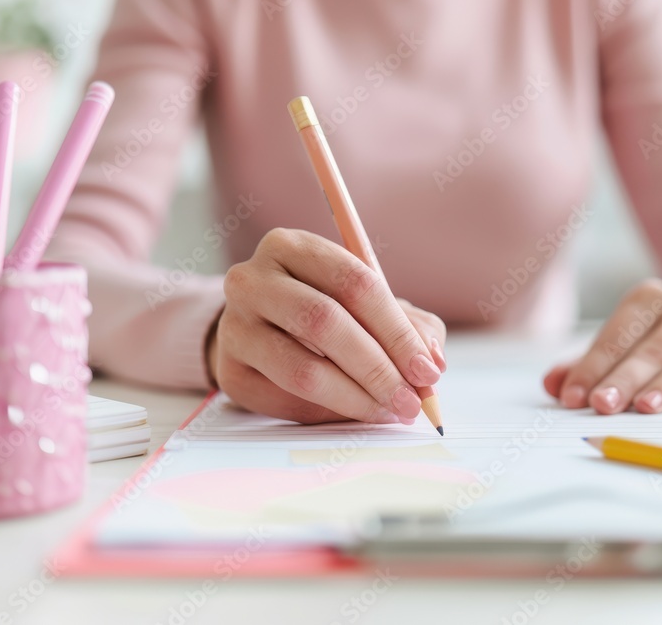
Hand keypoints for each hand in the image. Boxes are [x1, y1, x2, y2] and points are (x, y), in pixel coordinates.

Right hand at [206, 228, 446, 424]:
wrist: (256, 329)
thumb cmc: (324, 309)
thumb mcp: (368, 304)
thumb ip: (409, 325)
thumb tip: (432, 361)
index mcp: (292, 247)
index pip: (354, 283)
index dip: (396, 331)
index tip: (427, 370)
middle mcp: (252, 280)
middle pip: (324, 322)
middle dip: (378, 369)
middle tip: (411, 400)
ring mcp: (234, 326)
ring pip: (302, 369)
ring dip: (355, 398)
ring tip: (388, 411)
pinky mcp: (229, 371)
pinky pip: (285, 400)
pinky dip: (329, 414)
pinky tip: (354, 414)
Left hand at [543, 280, 661, 413]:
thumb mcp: (629, 350)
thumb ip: (589, 367)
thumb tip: (552, 384)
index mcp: (651, 300)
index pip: (618, 334)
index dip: (593, 366)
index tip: (574, 398)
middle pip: (652, 347)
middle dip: (625, 378)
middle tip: (603, 405)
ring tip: (646, 407)